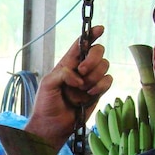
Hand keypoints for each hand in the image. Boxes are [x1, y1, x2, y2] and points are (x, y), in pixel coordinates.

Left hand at [25, 26, 111, 148]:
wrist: (52, 125)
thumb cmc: (46, 104)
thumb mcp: (48, 83)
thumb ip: (62, 73)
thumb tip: (79, 76)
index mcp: (67, 63)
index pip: (81, 44)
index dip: (91, 34)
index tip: (99, 29)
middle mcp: (80, 69)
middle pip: (98, 51)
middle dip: (92, 59)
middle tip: (81, 70)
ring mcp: (90, 80)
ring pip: (104, 66)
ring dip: (93, 77)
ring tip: (81, 90)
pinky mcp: (97, 92)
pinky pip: (108, 81)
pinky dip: (101, 86)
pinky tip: (89, 94)